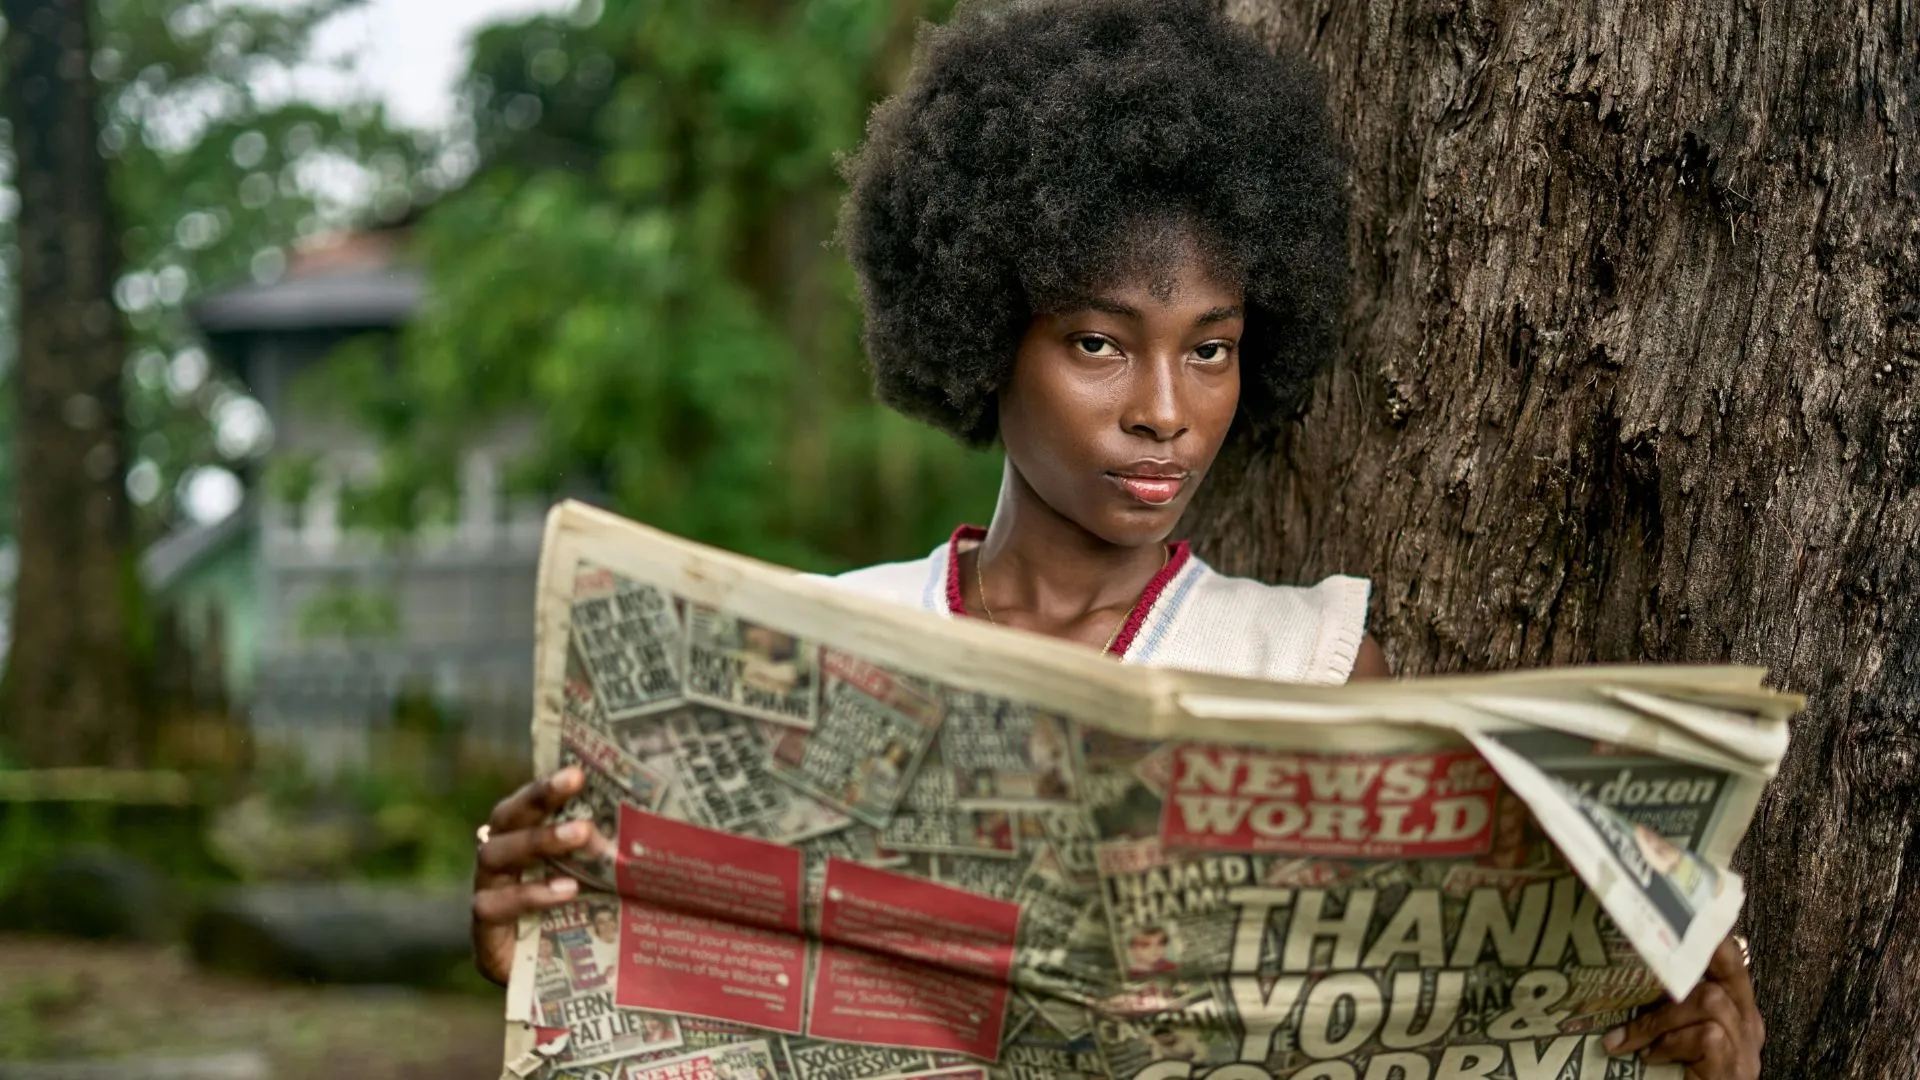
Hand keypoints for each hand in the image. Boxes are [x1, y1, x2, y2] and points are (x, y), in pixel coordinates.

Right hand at [471, 766, 592, 986]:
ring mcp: (486, 894)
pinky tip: (566, 890)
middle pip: (505, 818)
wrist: (556, 993)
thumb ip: (612, 855)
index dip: (545, 785)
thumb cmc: (583, 925)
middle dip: (538, 797)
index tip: (577, 770)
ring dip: (537, 839)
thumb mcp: (600, 885)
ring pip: (494, 855)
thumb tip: (662, 821)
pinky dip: (530, 894)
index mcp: (522, 843)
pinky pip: (493, 906)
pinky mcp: (483, 933)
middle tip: (574, 782)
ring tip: (580, 833)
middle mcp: (498, 862)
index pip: (527, 804)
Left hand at [1605, 935, 1762, 1079]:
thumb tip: (1622, 973)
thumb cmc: (1679, 1075)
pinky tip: (1649, 1058)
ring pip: (1710, 1001)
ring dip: (1660, 1017)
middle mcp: (1748, 1024)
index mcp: (1735, 1011)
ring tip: (1627, 1039)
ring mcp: (1745, 1047)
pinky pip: (1707, 1035)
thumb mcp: (1671, 1036)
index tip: (1685, 908)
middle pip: (1730, 968)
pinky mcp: (1733, 1066)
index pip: (1731, 960)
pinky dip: (1670, 1043)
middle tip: (1648, 945)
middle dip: (1692, 953)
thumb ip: (1666, 1008)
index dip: (1711, 933)